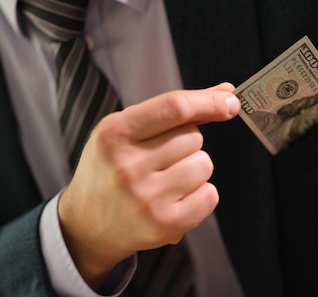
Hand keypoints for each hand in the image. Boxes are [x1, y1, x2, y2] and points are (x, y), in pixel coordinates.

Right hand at [57, 82, 239, 289]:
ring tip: (166, 180)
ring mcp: (146, 198)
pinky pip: (210, 195)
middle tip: (160, 160)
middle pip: (193, 136)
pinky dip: (201, 195)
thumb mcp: (127, 130)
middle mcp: (127, 166)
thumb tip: (226, 91)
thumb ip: (174, 110)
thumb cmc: (112, 169)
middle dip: (187, 143)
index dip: (209, 101)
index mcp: (114, 134)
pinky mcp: (165, 224)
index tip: (231, 100)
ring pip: (204, 164)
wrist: (87, 226)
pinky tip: (175, 199)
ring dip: (195, 169)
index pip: (174, 108)